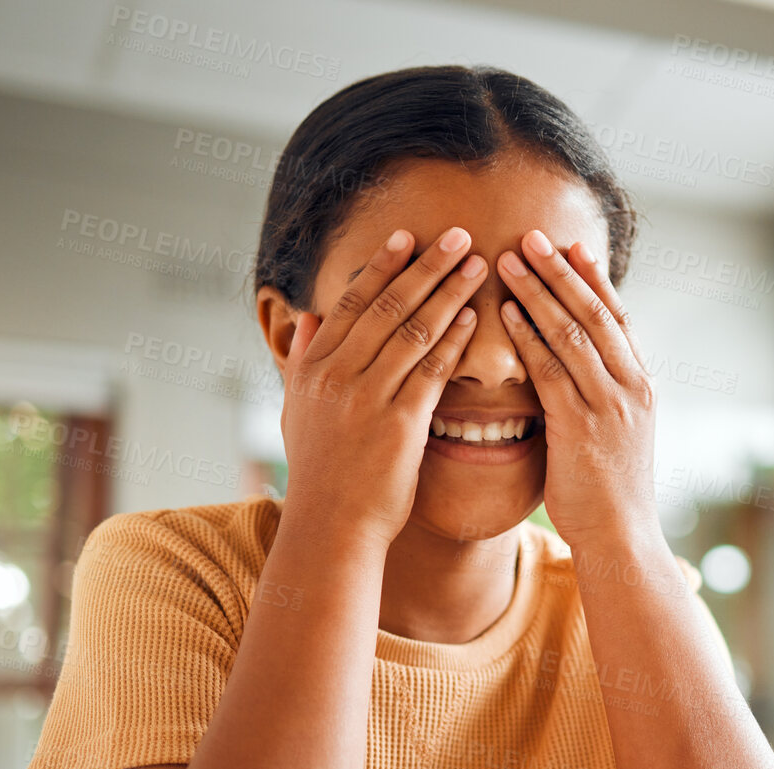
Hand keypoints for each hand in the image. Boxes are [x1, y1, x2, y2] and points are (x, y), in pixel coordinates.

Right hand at [277, 226, 487, 549]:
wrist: (330, 527)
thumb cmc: (320, 473)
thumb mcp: (296, 411)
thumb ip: (302, 361)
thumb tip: (307, 317)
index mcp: (314, 368)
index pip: (351, 302)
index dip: (381, 266)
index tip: (406, 236)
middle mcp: (338, 376)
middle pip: (387, 306)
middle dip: (425, 266)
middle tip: (458, 236)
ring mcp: (367, 399)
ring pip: (412, 332)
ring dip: (448, 293)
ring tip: (477, 265)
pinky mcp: (398, 425)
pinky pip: (431, 371)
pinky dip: (452, 341)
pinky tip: (473, 319)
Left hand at [494, 229, 662, 555]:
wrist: (623, 539)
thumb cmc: (610, 497)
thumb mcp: (615, 439)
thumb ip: (600, 402)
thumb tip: (576, 379)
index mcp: (642, 387)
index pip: (618, 319)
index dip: (594, 280)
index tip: (572, 247)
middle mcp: (631, 388)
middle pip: (596, 313)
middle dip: (563, 272)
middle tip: (533, 236)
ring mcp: (609, 405)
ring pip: (572, 333)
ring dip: (539, 293)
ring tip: (509, 260)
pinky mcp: (582, 426)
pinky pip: (551, 371)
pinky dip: (528, 338)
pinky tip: (505, 315)